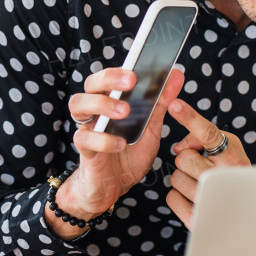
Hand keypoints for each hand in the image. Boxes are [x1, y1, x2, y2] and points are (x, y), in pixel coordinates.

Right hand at [46, 67, 185, 239]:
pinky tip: (120, 144)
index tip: (139, 67)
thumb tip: (177, 75)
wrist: (113, 188)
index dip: (120, 68)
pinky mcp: (84, 150)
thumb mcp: (151, 128)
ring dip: (102, 104)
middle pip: (90, 84)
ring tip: (124, 111)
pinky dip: (103, 140)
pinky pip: (85, 139)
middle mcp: (94, 111)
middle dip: (109, 79)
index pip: (108, 76)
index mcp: (109, 101)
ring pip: (78, 104)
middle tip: (131, 82)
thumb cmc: (128, 154)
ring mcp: (87, 129)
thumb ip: (161, 103)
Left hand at [164, 97, 250, 228]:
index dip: (190, 118)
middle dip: (189, 160)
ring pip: (175, 178)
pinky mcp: (197, 219)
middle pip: (183, 158)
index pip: (208, 134)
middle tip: (203, 167)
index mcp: (233, 158)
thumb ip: (204, 136)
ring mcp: (210, 201)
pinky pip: (171, 198)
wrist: (251, 213)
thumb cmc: (235, 172)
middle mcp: (223, 179)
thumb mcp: (230, 147)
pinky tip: (194, 197)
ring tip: (202, 184)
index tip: (174, 104)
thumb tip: (179, 147)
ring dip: (184, 179)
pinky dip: (178, 196)